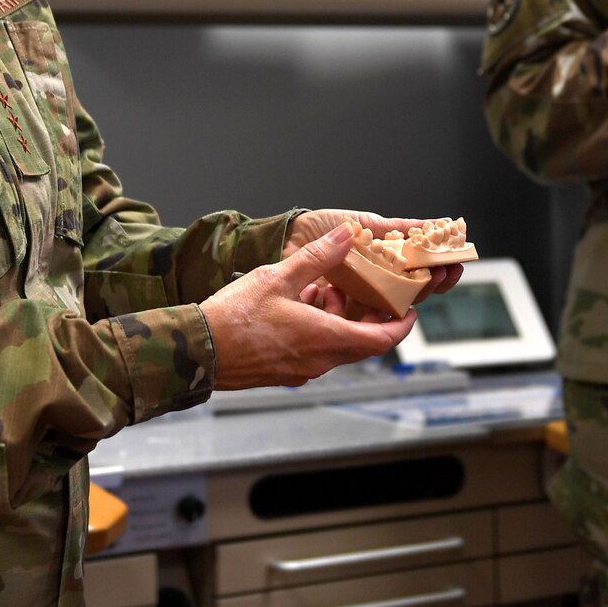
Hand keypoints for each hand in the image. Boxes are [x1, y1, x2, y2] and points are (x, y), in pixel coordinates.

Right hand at [202, 224, 417, 389]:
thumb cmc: (235, 316)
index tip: (410, 310)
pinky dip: (318, 328)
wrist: (197, 350)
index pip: (382, 339)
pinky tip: (299, 303)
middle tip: (366, 291)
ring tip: (323, 289)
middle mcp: (319, 360)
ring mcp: (301, 369)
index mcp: (326, 339)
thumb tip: (348, 234)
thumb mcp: (279, 276)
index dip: (401, 325)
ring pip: (336, 345)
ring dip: (338, 319)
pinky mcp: (284, 372)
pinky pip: (315, 350)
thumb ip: (318, 256)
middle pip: (362, 343)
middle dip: (367, 316)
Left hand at [287, 208, 463, 300]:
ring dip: (403, 300)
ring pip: (385, 313)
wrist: (282, 237)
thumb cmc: (319, 229)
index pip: (418, 278)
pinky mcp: (331, 316)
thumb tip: (437, 221)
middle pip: (409, 297)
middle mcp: (370, 289)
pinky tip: (362, 293)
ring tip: (413, 282)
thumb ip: (399, 228)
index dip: (439, 274)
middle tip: (442, 271)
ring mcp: (353, 304)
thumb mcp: (364, 224)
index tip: (453, 263)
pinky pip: (353, 322)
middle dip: (430, 285)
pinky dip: (362, 310)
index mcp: (381, 268)